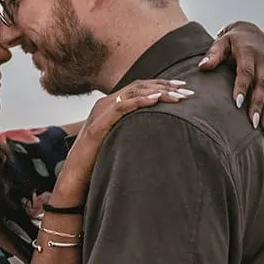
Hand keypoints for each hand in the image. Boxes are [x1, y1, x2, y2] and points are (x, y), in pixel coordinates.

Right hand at [64, 79, 192, 179]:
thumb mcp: (121, 140)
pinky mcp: (98, 125)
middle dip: (165, 87)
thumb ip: (134, 130)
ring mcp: (101, 112)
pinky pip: (121, 107)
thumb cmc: (99, 161)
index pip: (140, 87)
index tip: (182, 87)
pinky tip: (156, 100)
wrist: (76, 178)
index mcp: (111, 105)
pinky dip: (140, 102)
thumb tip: (158, 131)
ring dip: (158, 93)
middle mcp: (106, 104)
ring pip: (133, 93)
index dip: (162, 85)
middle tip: (187, 91)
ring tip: (178, 97)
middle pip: (140, 86)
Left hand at [199, 21, 263, 132]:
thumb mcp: (221, 43)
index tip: (237, 103)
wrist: (254, 34)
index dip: (242, 87)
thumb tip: (202, 66)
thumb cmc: (233, 42)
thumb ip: (213, 54)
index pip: (246, 71)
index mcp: (249, 53)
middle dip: (259, 104)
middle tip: (253, 122)